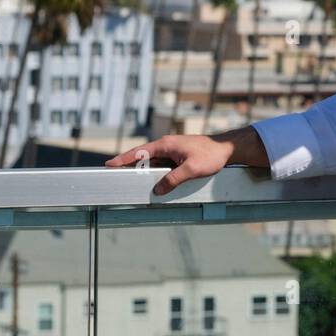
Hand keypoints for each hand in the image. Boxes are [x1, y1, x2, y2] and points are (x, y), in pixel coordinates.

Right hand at [105, 132, 255, 195]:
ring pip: (151, 162)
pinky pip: (161, 165)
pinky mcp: (177, 156)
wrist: (226, 149)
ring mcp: (171, 151)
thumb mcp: (192, 169)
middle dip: (127, 164)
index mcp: (166, 145)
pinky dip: (153, 172)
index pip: (139, 152)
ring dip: (141, 169)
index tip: (109, 164)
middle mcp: (166, 146)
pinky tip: (150, 181)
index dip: (123, 158)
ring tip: (128, 179)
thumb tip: (158, 190)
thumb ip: (174, 179)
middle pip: (142, 156)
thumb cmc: (211, 155)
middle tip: (112, 173)